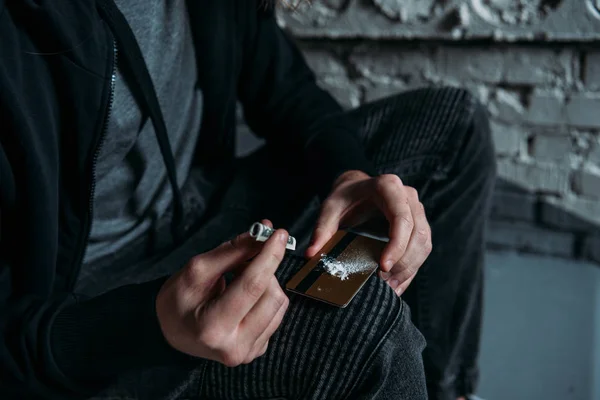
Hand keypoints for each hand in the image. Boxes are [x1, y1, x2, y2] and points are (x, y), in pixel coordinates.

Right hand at [156, 220, 289, 365]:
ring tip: (240, 279)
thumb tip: (263, 234)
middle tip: (243, 259)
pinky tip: (246, 296)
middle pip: (272, 294)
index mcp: (213, 328)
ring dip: (266, 282)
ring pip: (279, 303)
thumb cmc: (178, 301)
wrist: (173, 332)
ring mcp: (249, 352)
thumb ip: (231, 252)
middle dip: (263, 269)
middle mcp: (235, 347)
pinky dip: (265, 296)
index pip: (252, 286)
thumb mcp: (196, 271)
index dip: (269, 256)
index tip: (279, 234)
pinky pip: (276, 313)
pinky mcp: (258, 349)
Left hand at [306, 171, 431, 295]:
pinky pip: (423, 250)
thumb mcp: (329, 208)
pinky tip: (396, 283)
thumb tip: (311, 254)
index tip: (383, 267)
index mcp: (388, 187)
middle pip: (417, 234)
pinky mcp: (419, 225)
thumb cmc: (345, 198)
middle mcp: (408, 196)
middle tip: (383, 281)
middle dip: (403, 262)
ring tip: (388, 285)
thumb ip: (322, 229)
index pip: (402, 218)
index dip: (397, 245)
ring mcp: (417, 210)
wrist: (356, 190)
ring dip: (409, 268)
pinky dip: (411, 269)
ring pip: (424, 244)